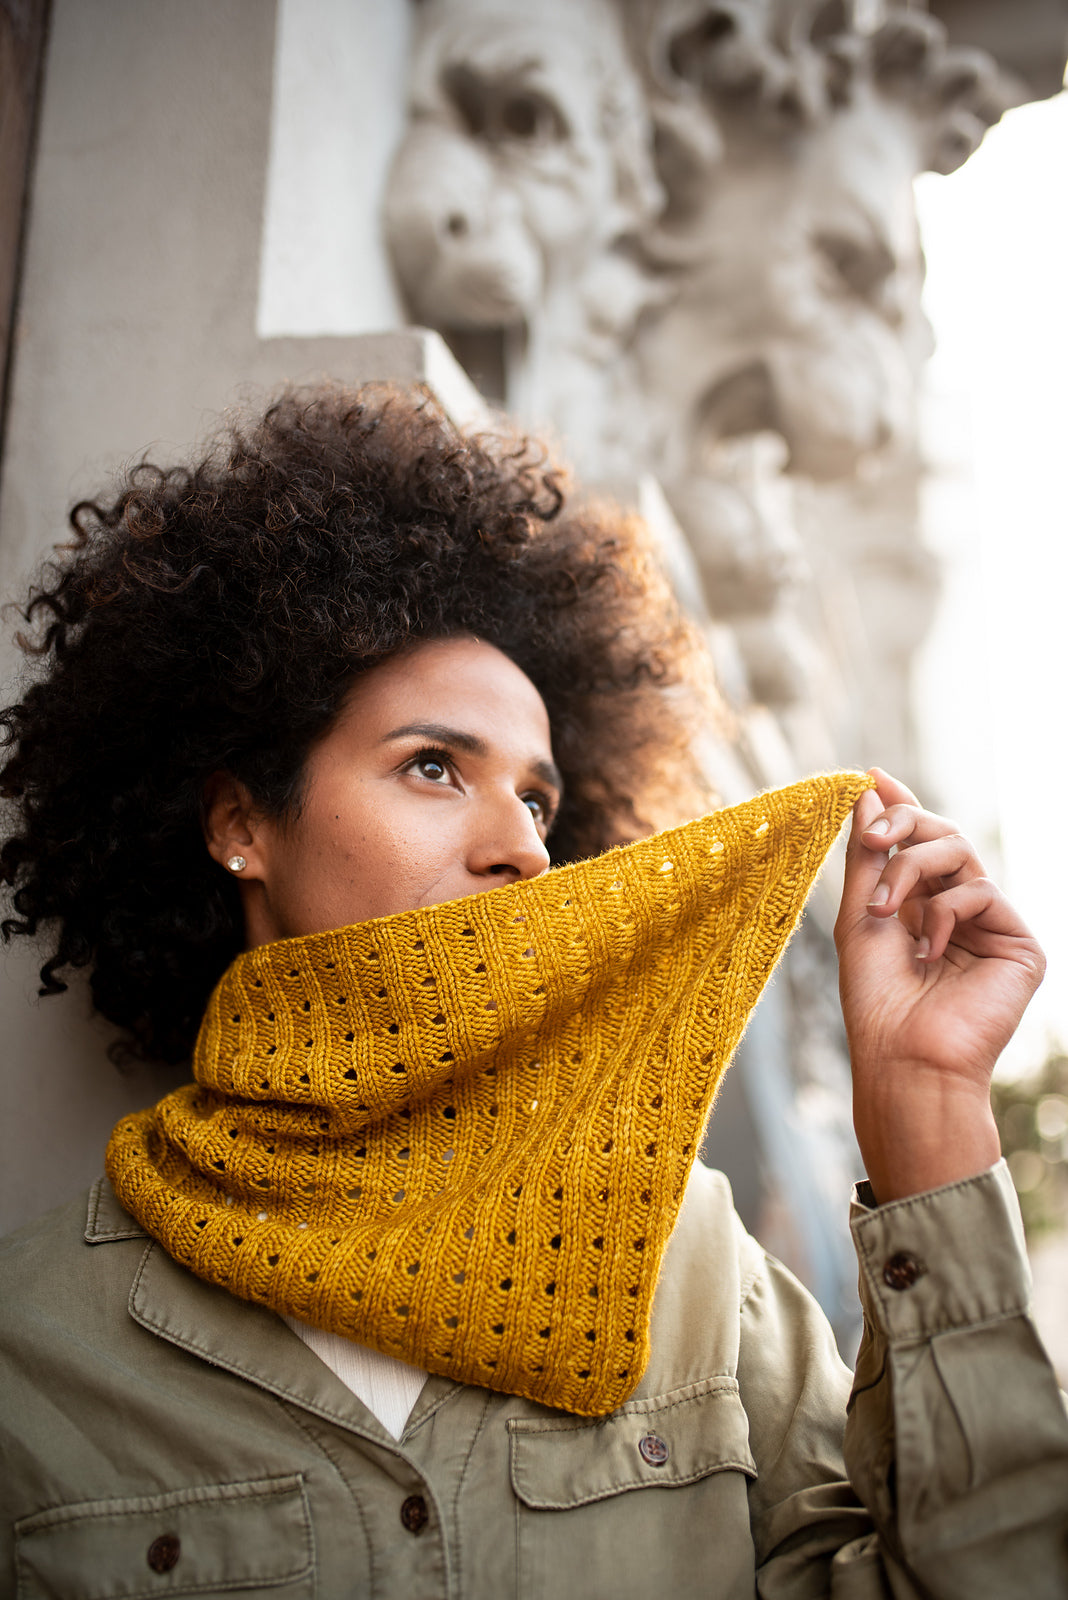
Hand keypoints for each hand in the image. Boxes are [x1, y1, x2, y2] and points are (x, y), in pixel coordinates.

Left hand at [834, 768, 1044, 1202]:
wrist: (904, 1060)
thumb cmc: (876, 1001)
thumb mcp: (859, 917)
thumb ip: (867, 857)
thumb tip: (870, 791)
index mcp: (921, 906)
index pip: (917, 842)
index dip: (899, 807)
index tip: (871, 778)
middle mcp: (958, 911)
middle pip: (942, 836)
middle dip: (902, 826)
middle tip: (872, 836)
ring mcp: (991, 927)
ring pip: (962, 853)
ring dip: (911, 869)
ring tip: (884, 909)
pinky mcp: (1020, 946)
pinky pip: (983, 891)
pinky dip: (946, 911)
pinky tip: (928, 949)